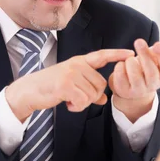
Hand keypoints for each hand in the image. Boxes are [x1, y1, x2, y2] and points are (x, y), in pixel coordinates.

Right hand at [5, 49, 134, 120]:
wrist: (28, 91)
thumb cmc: (49, 88)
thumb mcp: (71, 85)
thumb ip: (88, 88)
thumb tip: (104, 99)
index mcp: (78, 61)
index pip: (101, 56)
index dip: (117, 54)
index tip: (131, 54)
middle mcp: (76, 64)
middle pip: (101, 84)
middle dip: (92, 97)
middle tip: (76, 99)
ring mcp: (71, 73)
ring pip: (92, 94)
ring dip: (82, 103)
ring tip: (69, 100)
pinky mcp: (65, 85)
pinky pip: (83, 101)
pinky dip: (76, 107)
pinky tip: (67, 104)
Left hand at [109, 34, 159, 120]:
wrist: (131, 85)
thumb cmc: (146, 68)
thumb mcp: (157, 57)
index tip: (157, 43)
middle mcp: (152, 85)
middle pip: (152, 72)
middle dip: (145, 55)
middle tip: (139, 41)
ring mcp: (138, 90)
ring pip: (136, 77)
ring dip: (132, 63)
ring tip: (130, 58)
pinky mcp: (125, 91)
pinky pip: (121, 79)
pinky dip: (120, 68)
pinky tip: (121, 63)